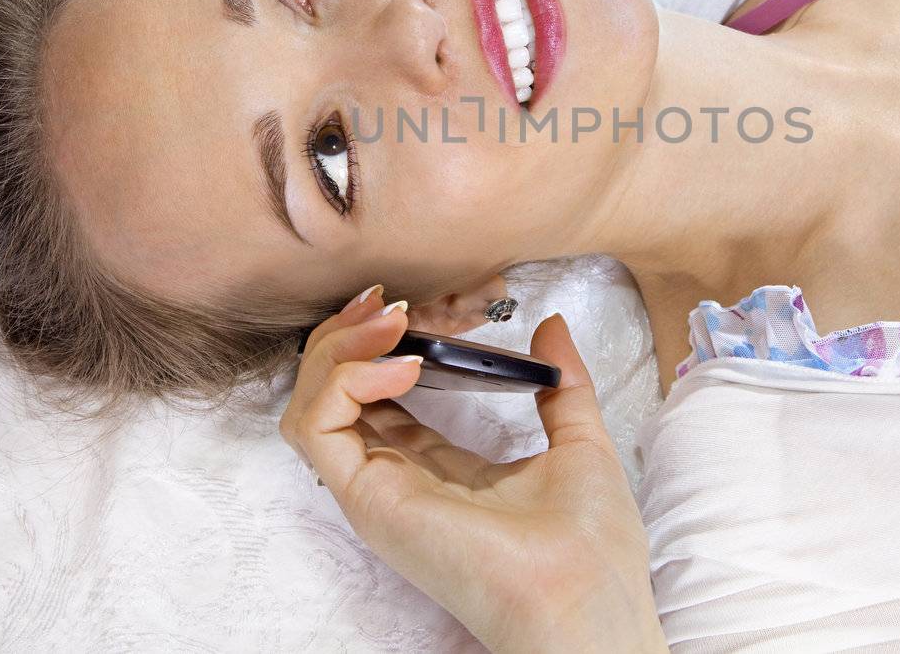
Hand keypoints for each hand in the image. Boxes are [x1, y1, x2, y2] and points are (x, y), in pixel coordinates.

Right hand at [280, 285, 666, 653]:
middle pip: (335, 390)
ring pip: (310, 403)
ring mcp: (378, 488)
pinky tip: (403, 365)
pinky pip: (317, 426)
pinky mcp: (369, 497)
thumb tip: (553, 326)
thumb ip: (563, 385)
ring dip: (340, 347)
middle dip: (354, 333)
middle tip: (396, 302)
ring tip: (394, 322)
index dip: (392, 341)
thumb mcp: (581, 441)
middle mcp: (399, 477)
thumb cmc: (589, 546)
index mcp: (441, 468)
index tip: (428, 306)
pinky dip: (346, 379)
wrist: (586, 596)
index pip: (384, 394)